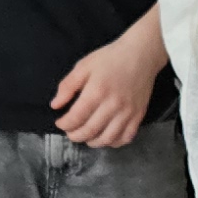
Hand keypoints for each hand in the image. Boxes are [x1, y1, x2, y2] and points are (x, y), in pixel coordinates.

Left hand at [52, 19, 162, 147]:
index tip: (60, 122)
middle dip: (75, 136)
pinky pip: (126, 137)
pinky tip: (106, 137)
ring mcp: (128, 112)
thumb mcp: (83, 66)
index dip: (64, 124)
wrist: (141, 54)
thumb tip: (55, 106)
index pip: (76, 118)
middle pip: (90, 131)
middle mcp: (113, 105)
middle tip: (70, 132)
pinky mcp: (139, 115)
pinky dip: (114, 142)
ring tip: (86, 137)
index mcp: (96, 92)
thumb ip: (67, 86)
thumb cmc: (110, 58)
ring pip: (108, 138)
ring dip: (93, 142)